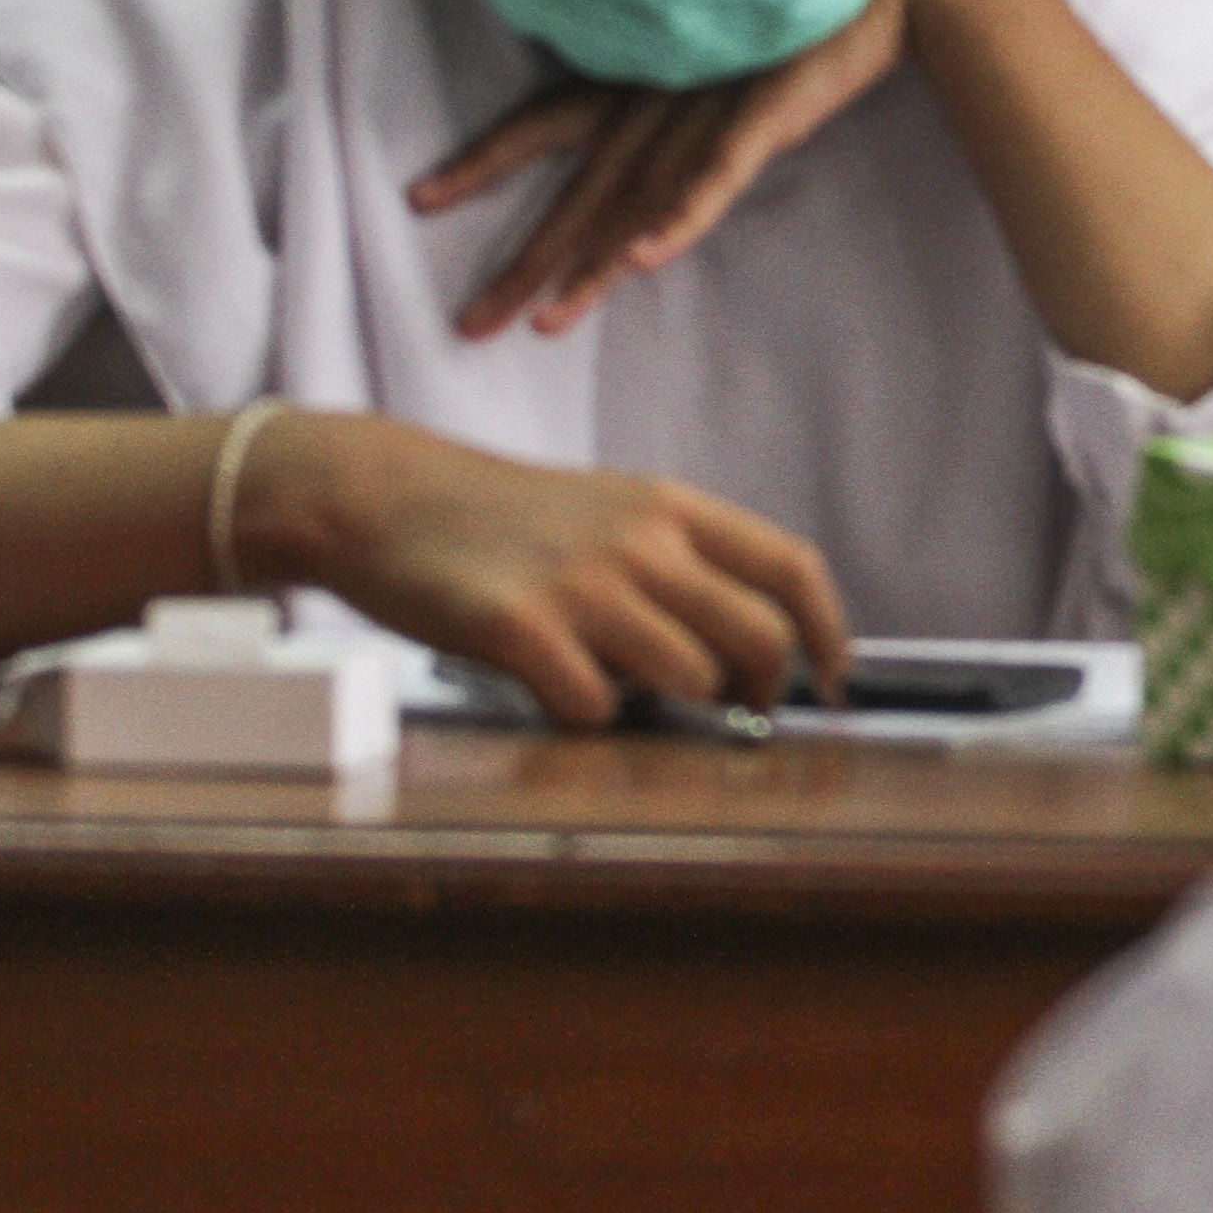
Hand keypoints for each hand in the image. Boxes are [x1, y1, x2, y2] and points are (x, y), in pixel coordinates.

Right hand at [232, 408, 852, 726]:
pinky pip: (595, 707)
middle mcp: (641, 540)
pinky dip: (586, 716)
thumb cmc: (502, 518)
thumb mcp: (610, 511)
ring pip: (687, 680)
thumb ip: (681, 564)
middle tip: (739, 714)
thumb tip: (757, 648)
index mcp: (671, 506)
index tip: (831, 680)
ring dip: (665, 704)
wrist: (380, 496)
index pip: (791, 568)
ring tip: (618, 683)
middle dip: (761, 691)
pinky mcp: (519, 628)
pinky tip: (553, 689)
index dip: (827, 633)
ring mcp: (582, 584)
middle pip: (757, 637)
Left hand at [410, 0, 969, 337]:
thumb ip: (683, 90)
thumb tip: (647, 138)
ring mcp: (712, 106)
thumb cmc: (811, 4)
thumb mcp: (724, 50)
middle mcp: (661, 92)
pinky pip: (713, 176)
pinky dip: (678, 217)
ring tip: (546, 322)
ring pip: (635, 197)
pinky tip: (642, 260)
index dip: (483, 162)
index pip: (544, 120)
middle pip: (578, 188)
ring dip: (591, 264)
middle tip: (473, 326)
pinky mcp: (766, 116)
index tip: (420, 199)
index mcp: (643, 72)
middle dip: (525, 263)